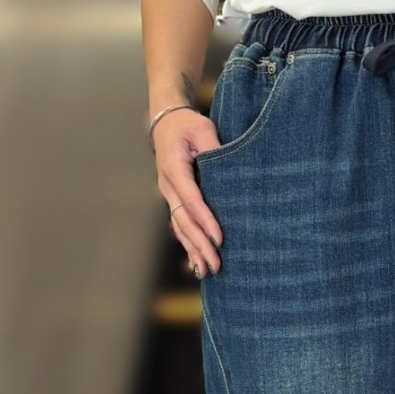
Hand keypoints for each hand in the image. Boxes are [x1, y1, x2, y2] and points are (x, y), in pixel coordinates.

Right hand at [151, 107, 224, 278]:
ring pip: (180, 227)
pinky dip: (188, 245)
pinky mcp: (174, 200)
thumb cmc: (188, 125)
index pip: (192, 200)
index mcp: (174, 169)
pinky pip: (180, 225)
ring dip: (193, 250)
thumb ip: (214, 149)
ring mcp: (169, 195)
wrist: (166, 122)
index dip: (205, 220)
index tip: (219, 238)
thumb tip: (227, 169)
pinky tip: (196, 263)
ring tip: (207, 271)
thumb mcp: (202, 129)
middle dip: (200, 244)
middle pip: (184, 220)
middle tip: (216, 264)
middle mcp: (168, 186)